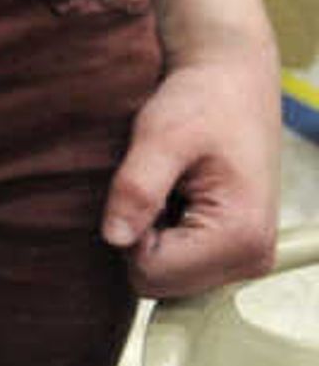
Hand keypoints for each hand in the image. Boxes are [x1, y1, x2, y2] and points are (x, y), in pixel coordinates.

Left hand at [105, 45, 282, 297]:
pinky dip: (166, 234)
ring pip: (166, 276)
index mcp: (240, 239)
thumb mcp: (161, 135)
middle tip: (157, 185)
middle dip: (140, 237)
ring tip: (169, 189)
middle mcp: (252, 261)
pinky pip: (179, 263)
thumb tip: (114, 238)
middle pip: (158, 282)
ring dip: (153, 235)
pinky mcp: (236, 251)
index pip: (150, 273)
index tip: (143, 187)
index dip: (128, 232)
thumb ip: (137, 188)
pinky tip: (177, 197)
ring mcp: (247, 260)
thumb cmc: (202, 102)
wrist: (233, 83)